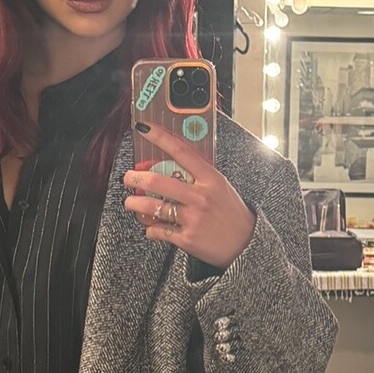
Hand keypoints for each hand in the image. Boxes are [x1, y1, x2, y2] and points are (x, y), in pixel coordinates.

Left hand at [124, 123, 254, 269]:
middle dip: (134, 178)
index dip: (160, 137)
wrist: (246, 244)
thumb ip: (198, 176)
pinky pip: (158, 230)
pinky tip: (152, 227)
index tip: (144, 128)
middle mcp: (200, 197)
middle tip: (128, 178)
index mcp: (211, 179)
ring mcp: (193, 218)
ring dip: (134, 203)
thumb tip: (169, 165)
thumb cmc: (232, 213)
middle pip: (157, 181)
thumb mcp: (221, 187)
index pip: (181, 151)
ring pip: (152, 206)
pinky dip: (150, 229)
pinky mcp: (187, 238)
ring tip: (130, 202)